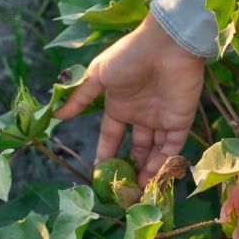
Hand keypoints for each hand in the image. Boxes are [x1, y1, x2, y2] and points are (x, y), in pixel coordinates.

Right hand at [53, 14, 205, 183]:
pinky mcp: (181, 121)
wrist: (166, 45)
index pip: (111, 135)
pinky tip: (152, 180)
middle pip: (134, 148)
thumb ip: (80, 97)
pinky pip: (171, 149)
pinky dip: (163, 165)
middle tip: (120, 190)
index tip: (98, 175)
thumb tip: (57, 115)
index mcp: (120, 103)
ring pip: (153, 152)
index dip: (105, 154)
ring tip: (136, 193)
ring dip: (145, 172)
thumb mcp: (98, 75)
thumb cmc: (130, 56)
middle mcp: (141, 113)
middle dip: (128, 168)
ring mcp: (162, 118)